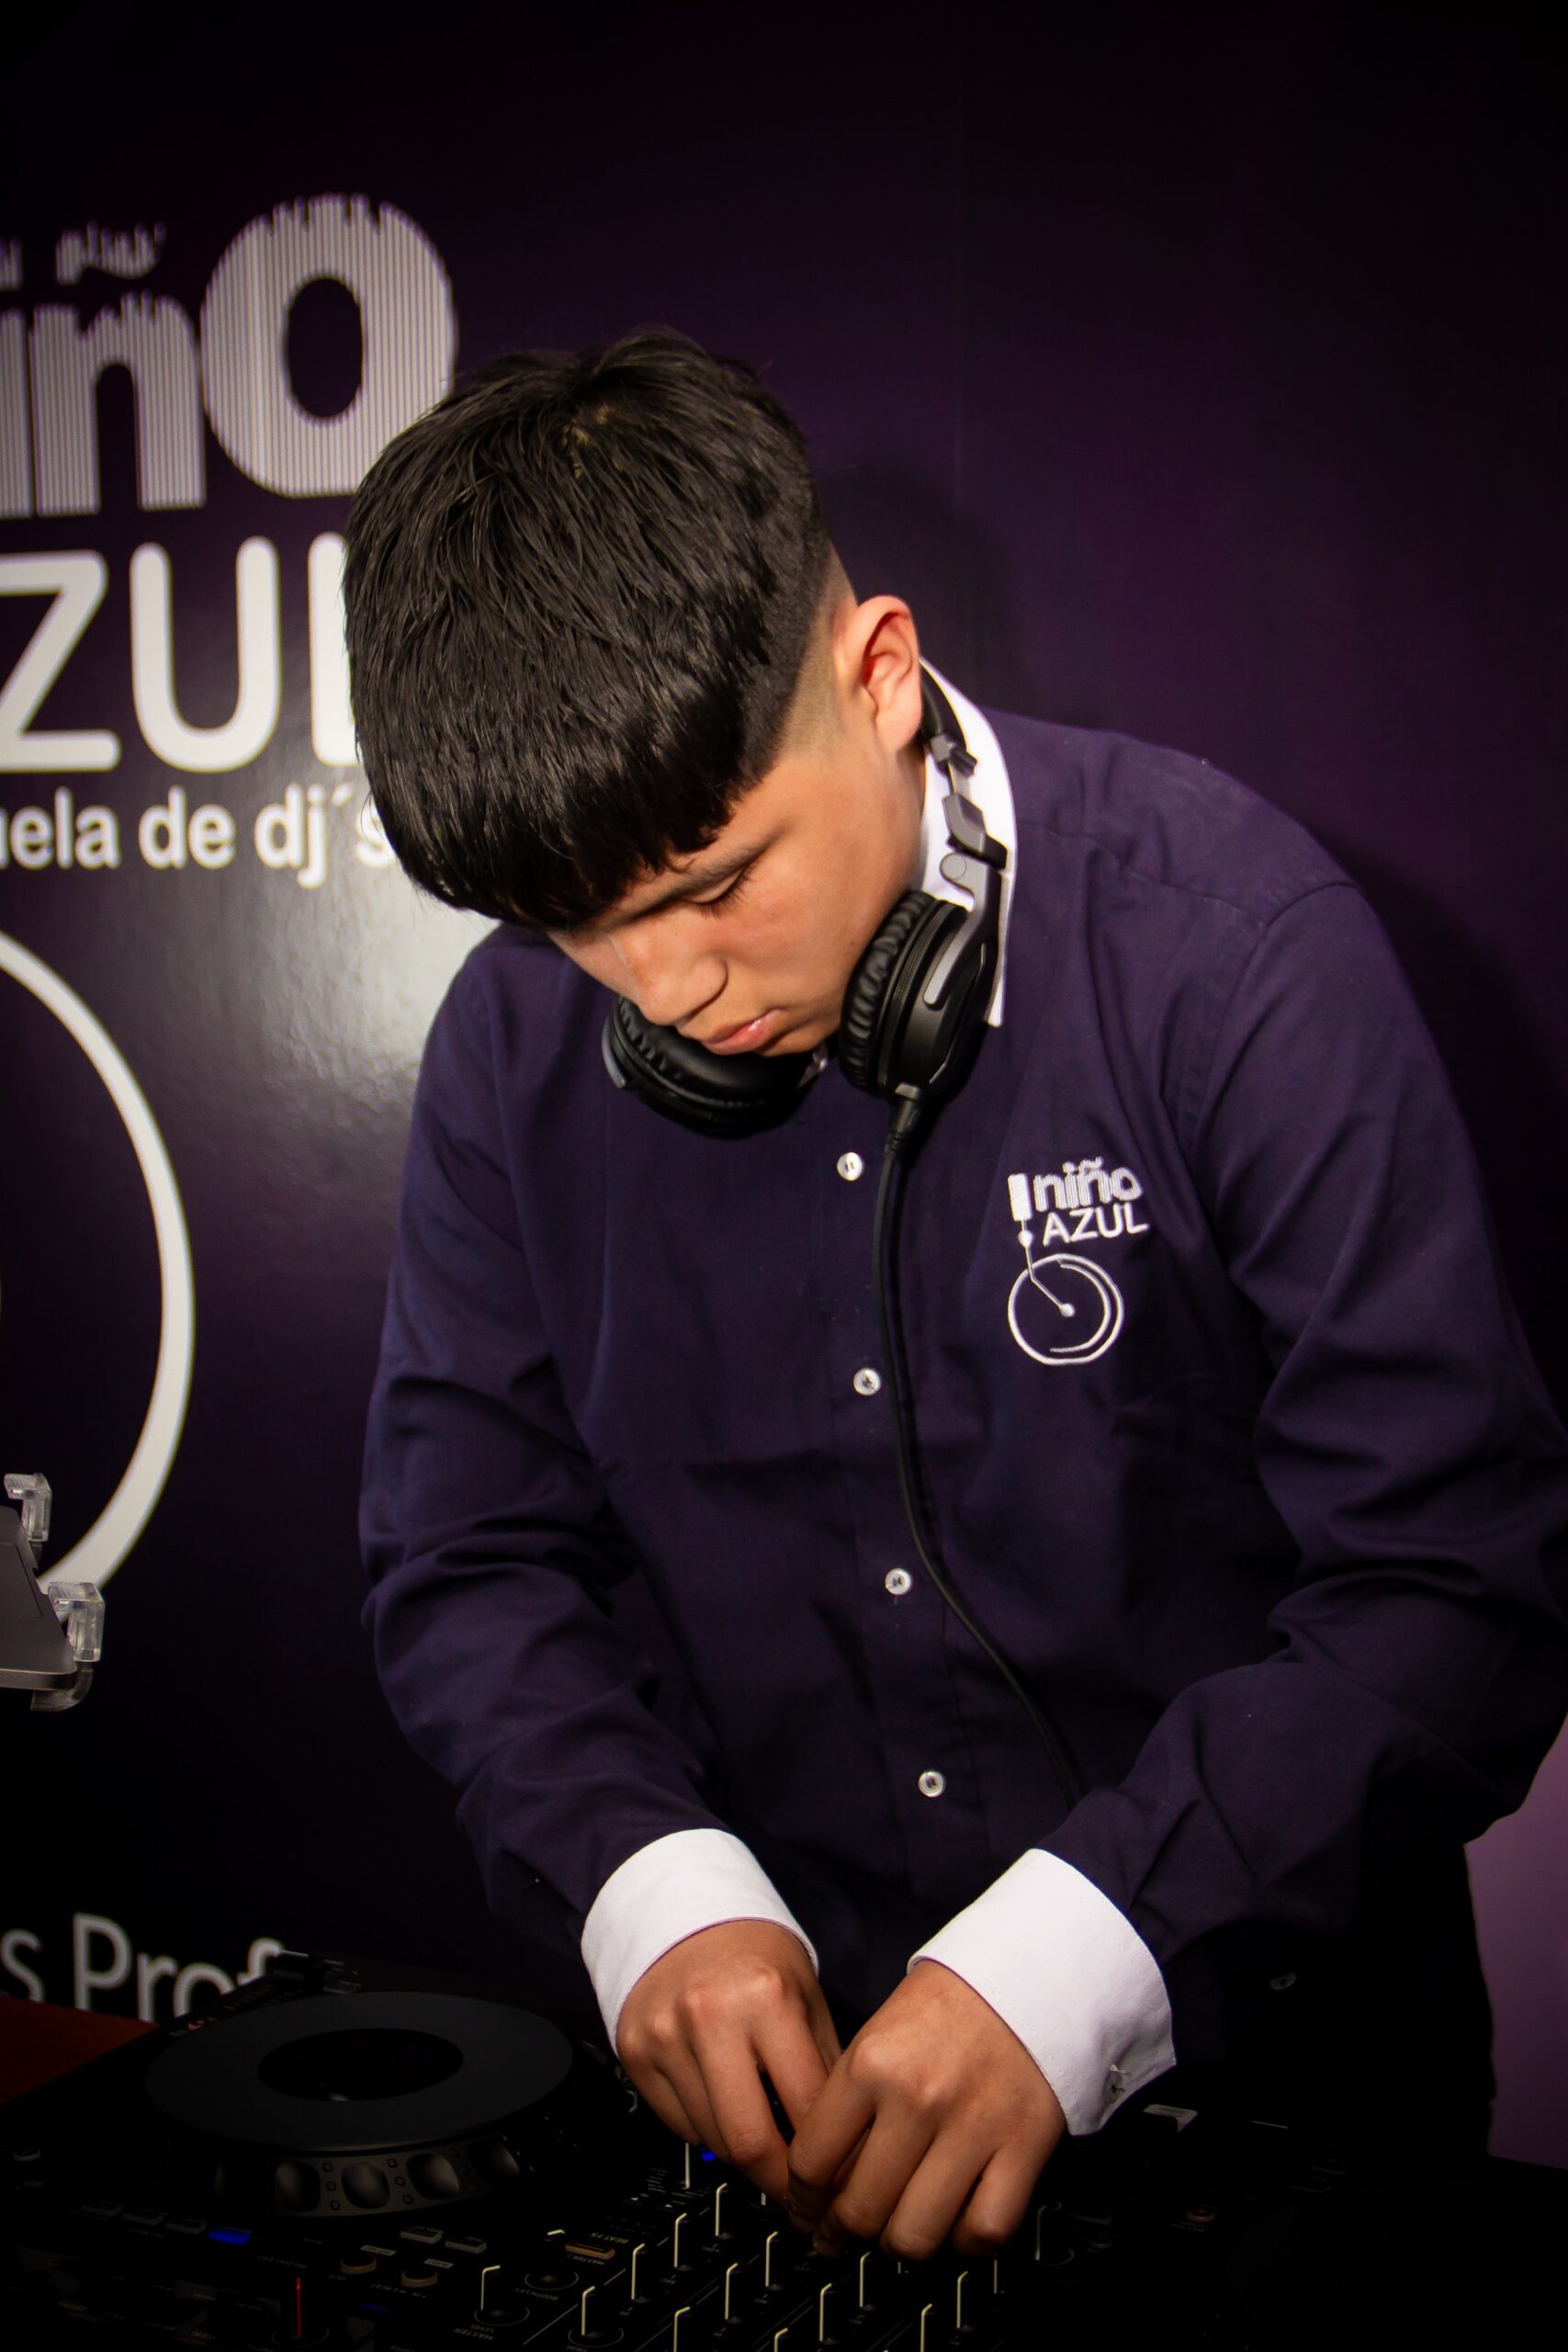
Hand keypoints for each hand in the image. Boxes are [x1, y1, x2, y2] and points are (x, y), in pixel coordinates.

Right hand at [615, 1920, 841, 2202]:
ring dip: (746, 2157)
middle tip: (804, 2199)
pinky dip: (710, 2132)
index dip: (830, 2160)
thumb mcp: (806, 1996)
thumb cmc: (754, 1955)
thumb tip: (848, 2148)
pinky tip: (727, 2107)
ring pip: (712, 2141)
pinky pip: (680, 2126)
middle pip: (748, 2142)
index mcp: (765, 1998)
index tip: (841, 2183)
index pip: (805, 2110)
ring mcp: (665, 2037)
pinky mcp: (635, 2054)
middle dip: (782, 2185)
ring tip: (771, 2146)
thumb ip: (826, 2068)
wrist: (682, 1914)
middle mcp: (709, 2017)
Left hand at [786, 1960, 1065, 2260]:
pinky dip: (964, 2242)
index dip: (801, 2201)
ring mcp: (972, 2128)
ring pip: (916, 2235)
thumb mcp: (876, 2036)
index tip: (805, 2210)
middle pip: (858, 2210)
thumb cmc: (947, 2007)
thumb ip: (847, 2104)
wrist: (1024, 1978)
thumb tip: (822, 2181)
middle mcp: (918, 2099)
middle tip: (838, 2235)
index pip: (811, 2163)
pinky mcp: (1022, 2149)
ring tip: (891, 2235)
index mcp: (872, 2063)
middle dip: (840, 2235)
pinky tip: (952, 2224)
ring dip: (896, 2248)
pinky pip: (982, 2231)